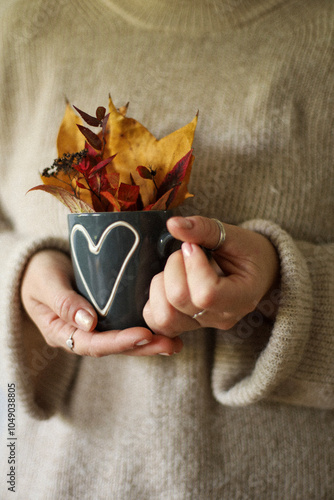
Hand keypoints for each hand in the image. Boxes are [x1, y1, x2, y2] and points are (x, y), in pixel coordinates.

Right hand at [20, 250, 182, 355]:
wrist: (38, 266)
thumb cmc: (38, 271)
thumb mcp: (45, 282)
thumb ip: (63, 302)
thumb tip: (88, 323)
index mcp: (62, 333)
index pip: (92, 345)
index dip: (119, 342)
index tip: (143, 335)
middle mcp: (81, 335)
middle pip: (113, 347)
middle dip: (143, 347)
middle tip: (171, 344)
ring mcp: (94, 327)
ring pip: (123, 339)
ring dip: (150, 342)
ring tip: (176, 342)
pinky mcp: (106, 315)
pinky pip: (126, 325)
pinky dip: (147, 327)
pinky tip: (168, 327)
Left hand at [143, 216, 279, 336]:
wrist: (255, 271)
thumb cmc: (248, 253)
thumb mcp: (235, 236)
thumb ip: (205, 229)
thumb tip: (173, 224)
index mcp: (241, 298)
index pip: (206, 294)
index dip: (192, 265)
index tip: (193, 246)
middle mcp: (221, 318)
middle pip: (180, 299)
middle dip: (174, 267)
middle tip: (186, 252)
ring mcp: (201, 325)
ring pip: (164, 317)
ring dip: (161, 285)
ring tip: (176, 270)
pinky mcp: (184, 324)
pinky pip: (157, 322)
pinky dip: (155, 300)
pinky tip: (167, 282)